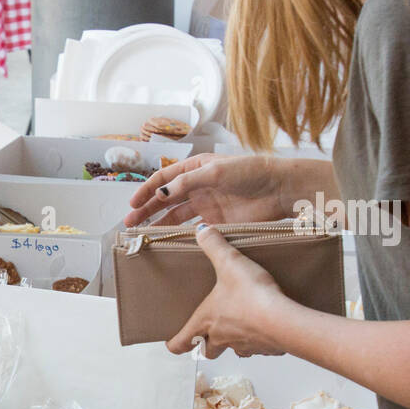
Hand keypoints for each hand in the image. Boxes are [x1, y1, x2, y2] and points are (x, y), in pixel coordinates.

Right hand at [124, 154, 291, 227]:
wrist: (279, 189)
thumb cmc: (251, 172)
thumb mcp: (214, 172)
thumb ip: (185, 183)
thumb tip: (160, 194)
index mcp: (196, 168)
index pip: (163, 179)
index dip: (146, 191)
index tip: (132, 204)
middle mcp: (198, 186)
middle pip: (165, 199)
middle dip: (146, 210)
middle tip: (130, 223)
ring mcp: (206, 205)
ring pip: (175, 216)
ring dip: (159, 223)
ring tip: (143, 233)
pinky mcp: (216, 222)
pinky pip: (192, 229)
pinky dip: (179, 234)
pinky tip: (167, 240)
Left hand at [167, 226, 290, 358]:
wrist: (283, 320)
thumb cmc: (251, 295)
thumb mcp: (230, 263)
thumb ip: (215, 246)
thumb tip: (201, 231)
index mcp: (206, 321)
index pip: (181, 343)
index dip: (176, 343)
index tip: (173, 342)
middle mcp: (222, 338)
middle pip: (208, 352)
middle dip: (207, 346)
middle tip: (210, 336)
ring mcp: (245, 346)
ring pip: (235, 350)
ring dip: (236, 342)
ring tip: (243, 326)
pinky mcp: (266, 348)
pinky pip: (260, 347)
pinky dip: (261, 340)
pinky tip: (268, 326)